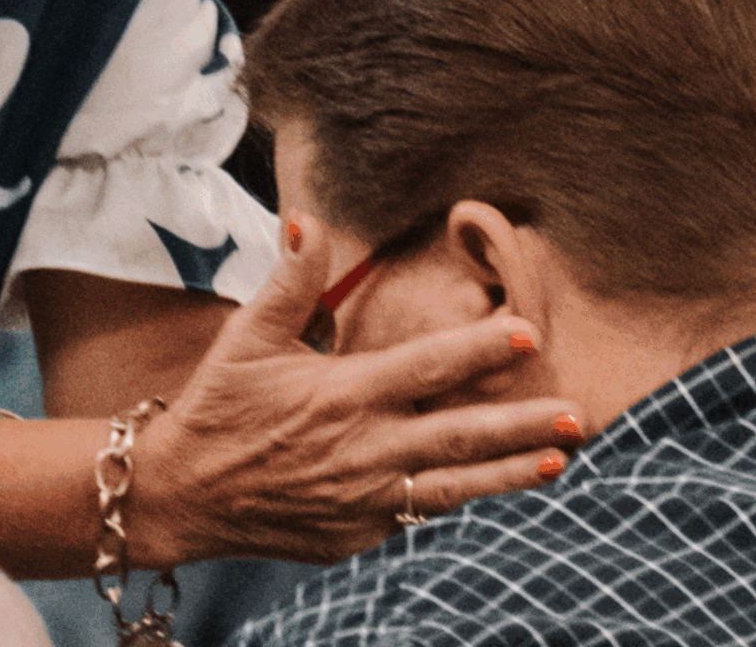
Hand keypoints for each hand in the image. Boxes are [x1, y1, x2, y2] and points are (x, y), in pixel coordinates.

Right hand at [123, 218, 584, 565]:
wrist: (179, 496)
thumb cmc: (218, 408)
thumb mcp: (248, 338)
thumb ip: (290, 280)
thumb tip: (308, 219)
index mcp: (343, 394)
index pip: (426, 366)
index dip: (478, 350)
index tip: (527, 334)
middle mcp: (363, 449)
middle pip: (459, 434)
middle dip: (522, 424)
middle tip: (576, 413)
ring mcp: (364, 499)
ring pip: (452, 486)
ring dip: (509, 473)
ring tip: (559, 460)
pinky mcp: (357, 534)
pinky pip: (418, 513)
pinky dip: (459, 500)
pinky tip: (498, 486)